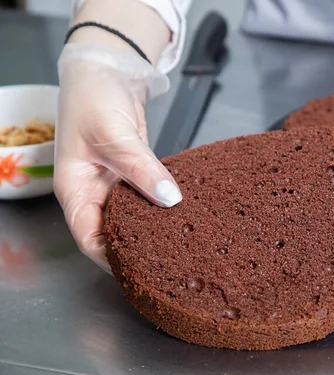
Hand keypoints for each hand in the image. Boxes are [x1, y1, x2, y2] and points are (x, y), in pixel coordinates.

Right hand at [54, 43, 180, 272]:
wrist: (107, 70)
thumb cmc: (93, 98)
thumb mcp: (114, 134)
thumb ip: (141, 168)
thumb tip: (169, 198)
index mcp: (75, 191)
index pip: (89, 238)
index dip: (112, 258)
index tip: (142, 269)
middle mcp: (94, 192)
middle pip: (113, 232)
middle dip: (137, 247)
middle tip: (172, 259)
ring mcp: (114, 184)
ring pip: (133, 216)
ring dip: (153, 225)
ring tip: (182, 240)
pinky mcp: (133, 172)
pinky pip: (147, 195)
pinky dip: (161, 203)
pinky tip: (181, 210)